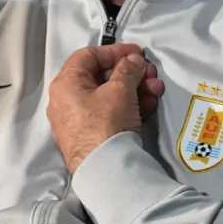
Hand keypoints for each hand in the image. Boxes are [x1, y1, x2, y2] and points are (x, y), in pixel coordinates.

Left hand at [46, 43, 164, 174]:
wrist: (105, 171)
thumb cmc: (106, 123)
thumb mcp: (120, 90)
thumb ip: (128, 69)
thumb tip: (133, 60)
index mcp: (66, 83)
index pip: (88, 56)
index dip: (115, 51)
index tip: (137, 54)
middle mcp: (66, 100)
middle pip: (101, 77)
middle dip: (130, 74)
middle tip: (151, 74)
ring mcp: (77, 120)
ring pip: (108, 97)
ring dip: (134, 90)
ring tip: (156, 90)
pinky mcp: (90, 137)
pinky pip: (109, 114)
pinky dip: (128, 107)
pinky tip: (149, 106)